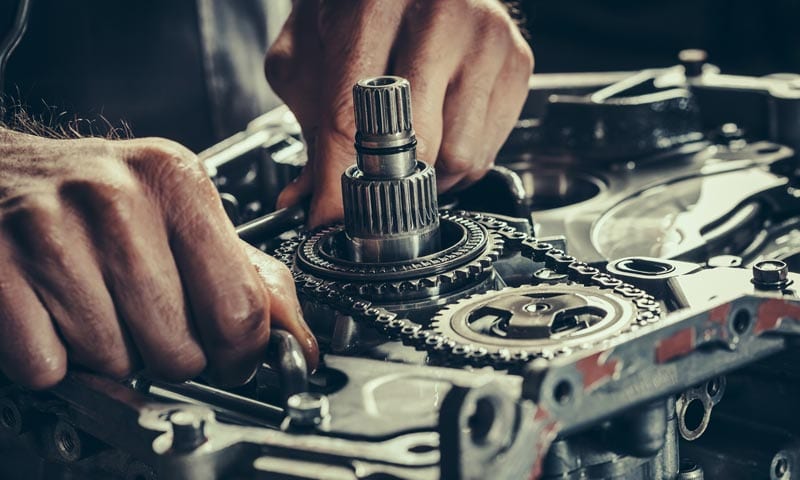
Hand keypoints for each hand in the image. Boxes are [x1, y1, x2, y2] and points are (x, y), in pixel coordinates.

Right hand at [0, 129, 317, 388]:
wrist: (3, 171)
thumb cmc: (97, 197)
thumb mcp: (181, 212)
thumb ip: (246, 273)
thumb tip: (298, 339)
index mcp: (178, 182)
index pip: (240, 309)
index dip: (239, 355)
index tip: (230, 359)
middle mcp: (117, 198)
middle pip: (179, 349)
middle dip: (169, 356)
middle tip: (149, 321)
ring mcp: (51, 230)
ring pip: (114, 361)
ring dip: (109, 355)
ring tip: (98, 306)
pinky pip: (48, 365)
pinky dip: (54, 360)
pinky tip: (56, 315)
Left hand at [265, 0, 533, 226]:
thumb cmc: (353, 11)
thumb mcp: (308, 58)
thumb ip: (308, 129)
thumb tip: (311, 203)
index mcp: (375, 2)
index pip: (354, 113)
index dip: (340, 178)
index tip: (331, 217)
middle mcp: (442, 12)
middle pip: (416, 141)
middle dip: (386, 176)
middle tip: (370, 177)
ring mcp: (488, 38)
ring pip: (458, 156)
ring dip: (427, 173)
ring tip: (407, 148)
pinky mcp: (517, 63)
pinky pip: (487, 151)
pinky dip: (457, 162)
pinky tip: (439, 132)